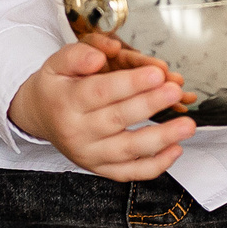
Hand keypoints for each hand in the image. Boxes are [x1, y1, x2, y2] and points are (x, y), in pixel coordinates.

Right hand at [7, 39, 195, 180]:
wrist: (39, 116)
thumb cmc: (56, 86)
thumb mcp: (56, 62)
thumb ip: (78, 54)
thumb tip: (100, 56)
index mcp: (66, 102)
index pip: (100, 92)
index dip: (130, 83)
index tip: (156, 73)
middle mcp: (76, 132)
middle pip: (117, 119)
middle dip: (150, 105)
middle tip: (174, 91)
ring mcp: (89, 154)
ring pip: (128, 150)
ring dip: (161, 138)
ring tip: (187, 125)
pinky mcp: (100, 169)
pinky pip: (130, 173)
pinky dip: (155, 166)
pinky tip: (176, 149)